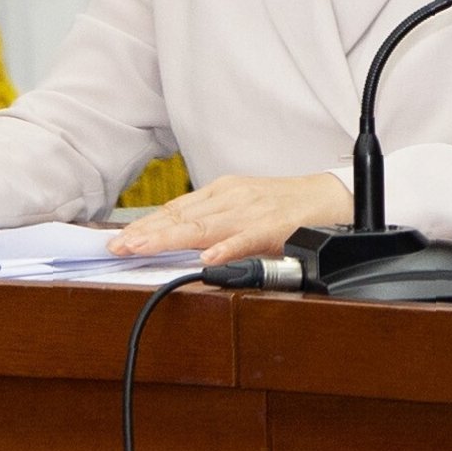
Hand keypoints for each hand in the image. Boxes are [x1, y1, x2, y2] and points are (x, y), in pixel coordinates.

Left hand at [120, 171, 343, 267]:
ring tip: (143, 248)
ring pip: (204, 227)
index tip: (118, 240)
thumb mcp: (244, 207)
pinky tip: (208, 258)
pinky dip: (227, 248)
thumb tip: (178, 243)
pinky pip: (247, 238)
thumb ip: (213, 223)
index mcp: (223, 193)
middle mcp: (233, 198)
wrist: (334, 197)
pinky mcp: (276, 226)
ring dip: (170, 239)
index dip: (145, 226)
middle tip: (117, 247)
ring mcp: (253, 211)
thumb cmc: (289, 206)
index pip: (175, 210)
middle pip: (182, 218)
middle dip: (146, 233)